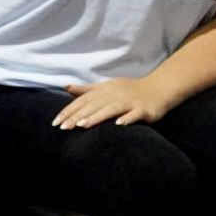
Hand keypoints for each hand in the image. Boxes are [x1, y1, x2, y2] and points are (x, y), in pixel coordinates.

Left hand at [52, 77, 170, 128]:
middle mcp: (116, 94)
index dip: (69, 110)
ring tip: (83, 126)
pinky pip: (135, 114)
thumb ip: (87, 89)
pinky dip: (127, 118)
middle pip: (94, 105)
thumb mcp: (108, 87)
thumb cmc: (130, 90)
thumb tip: (66, 87)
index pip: (84, 100)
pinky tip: (119, 124)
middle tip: (63, 127)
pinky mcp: (144, 109)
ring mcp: (130, 102)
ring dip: (97, 117)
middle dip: (78, 116)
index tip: (56, 122)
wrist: (159, 88)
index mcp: (105, 90)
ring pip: (111, 109)